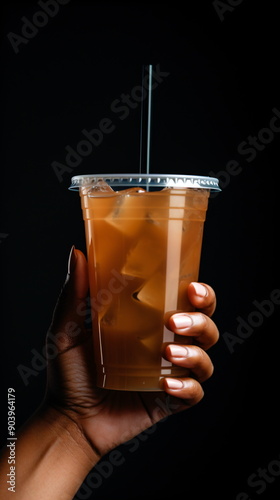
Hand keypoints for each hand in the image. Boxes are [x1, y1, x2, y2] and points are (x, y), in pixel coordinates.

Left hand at [45, 247, 218, 458]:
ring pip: (205, 358)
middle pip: (206, 326)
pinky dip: (187, 387)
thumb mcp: (68, 328)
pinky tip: (167, 384)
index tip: (193, 285)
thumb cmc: (70, 372)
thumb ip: (74, 292)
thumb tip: (77, 252)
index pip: (188, 302)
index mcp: (151, 323)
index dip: (201, 292)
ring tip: (170, 353)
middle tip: (177, 321)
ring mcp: (170, 374)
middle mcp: (167, 346)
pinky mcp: (169, 401)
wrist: (68, 419)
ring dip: (195, 353)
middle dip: (202, 320)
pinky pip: (194, 393)